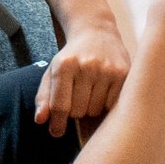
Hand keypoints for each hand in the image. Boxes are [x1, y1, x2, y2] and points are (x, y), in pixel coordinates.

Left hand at [34, 20, 129, 136]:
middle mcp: (87, 66)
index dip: (57, 124)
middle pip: (78, 111)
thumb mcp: (53, 71)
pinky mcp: (123, 73)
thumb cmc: (72, 56)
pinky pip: (113, 105)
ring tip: (91, 93)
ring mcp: (107, 70)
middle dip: (76, 111)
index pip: (60, 106)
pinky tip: (104, 93)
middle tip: (78, 99)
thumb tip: (41, 120)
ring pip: (96, 110)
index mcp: (64, 66)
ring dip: (91, 108)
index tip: (57, 132)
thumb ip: (44, 96)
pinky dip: (107, 104)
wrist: (97, 31)